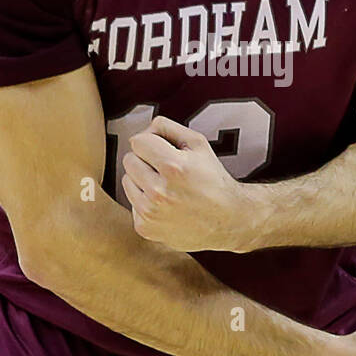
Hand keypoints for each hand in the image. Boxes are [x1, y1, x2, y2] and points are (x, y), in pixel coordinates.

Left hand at [121, 116, 247, 250]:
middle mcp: (159, 192)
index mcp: (173, 167)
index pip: (137, 141)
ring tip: (166, 187)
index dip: (151, 143)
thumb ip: (167, 127)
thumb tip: (142, 130)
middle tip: (166, 169)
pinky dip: (144, 201)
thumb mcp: (198, 143)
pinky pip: (131, 203)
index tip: (164, 151)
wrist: (228, 220)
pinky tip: (165, 204)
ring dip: (142, 180)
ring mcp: (150, 212)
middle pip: (129, 160)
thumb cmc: (213, 179)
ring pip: (127, 181)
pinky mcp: (145, 228)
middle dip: (145, 160)